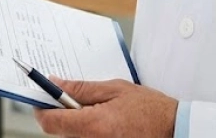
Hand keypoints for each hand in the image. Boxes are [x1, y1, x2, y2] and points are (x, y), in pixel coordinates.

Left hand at [34, 78, 177, 137]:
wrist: (174, 129)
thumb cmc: (149, 108)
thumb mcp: (114, 89)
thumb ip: (81, 88)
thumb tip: (55, 83)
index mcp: (92, 125)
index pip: (50, 121)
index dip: (41, 107)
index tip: (41, 96)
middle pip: (59, 129)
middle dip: (60, 111)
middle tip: (72, 96)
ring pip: (71, 135)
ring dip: (75, 120)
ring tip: (97, 109)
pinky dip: (87, 128)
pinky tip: (103, 119)